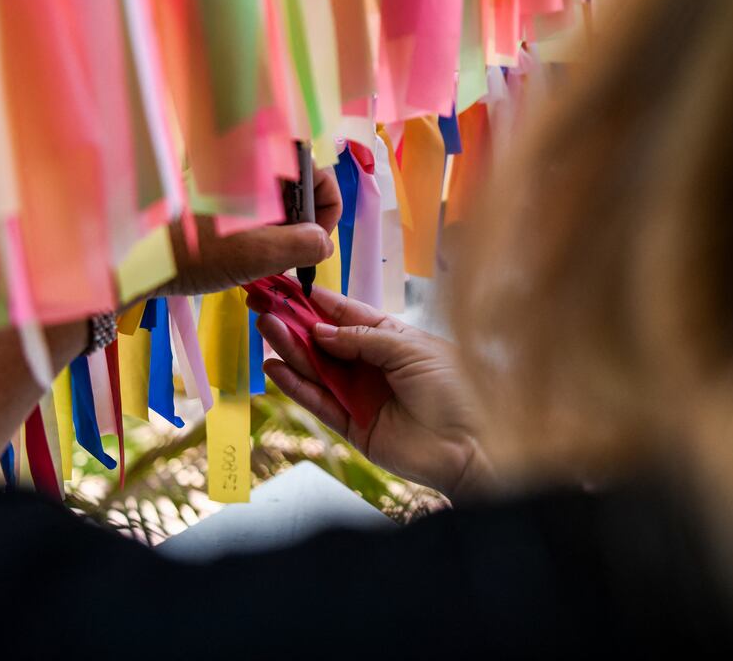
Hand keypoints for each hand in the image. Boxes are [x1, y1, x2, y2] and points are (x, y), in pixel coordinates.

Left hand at [147, 168, 341, 299]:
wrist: (129, 260)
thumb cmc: (193, 253)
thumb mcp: (259, 254)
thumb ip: (307, 244)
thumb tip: (323, 243)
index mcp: (258, 159)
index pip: (317, 169)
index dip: (327, 206)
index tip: (315, 242)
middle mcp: (243, 160)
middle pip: (297, 185)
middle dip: (303, 223)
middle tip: (288, 258)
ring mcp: (225, 179)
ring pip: (275, 201)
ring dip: (280, 233)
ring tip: (262, 262)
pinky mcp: (210, 198)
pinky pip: (251, 210)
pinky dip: (257, 235)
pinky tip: (241, 259)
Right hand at [248, 287, 493, 499]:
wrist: (469, 447)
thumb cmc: (454, 390)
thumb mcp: (411, 350)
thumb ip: (363, 338)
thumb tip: (321, 331)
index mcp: (392, 339)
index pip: (347, 315)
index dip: (317, 302)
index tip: (287, 286)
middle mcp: (372, 365)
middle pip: (325, 341)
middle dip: (294, 323)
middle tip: (264, 305)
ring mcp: (360, 395)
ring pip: (316, 369)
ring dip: (289, 349)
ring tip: (264, 327)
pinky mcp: (352, 425)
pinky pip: (318, 401)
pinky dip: (296, 386)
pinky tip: (275, 368)